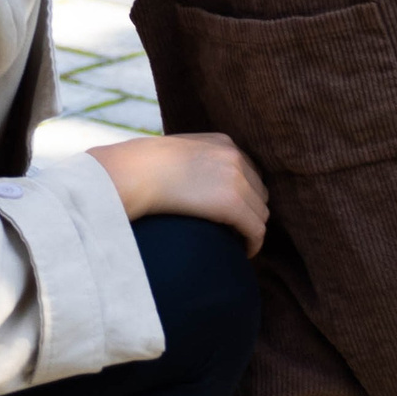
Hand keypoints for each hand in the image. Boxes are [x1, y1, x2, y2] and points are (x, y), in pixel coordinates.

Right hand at [88, 132, 270, 254]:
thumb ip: (193, 162)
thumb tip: (190, 183)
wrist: (136, 172)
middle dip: (250, 212)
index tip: (236, 213)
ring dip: (251, 229)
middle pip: (259, 192)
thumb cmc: (142, 168)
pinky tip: (244, 253)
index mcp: (223, 143)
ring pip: (260, 213)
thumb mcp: (175, 153)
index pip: (249, 172)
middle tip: (237, 231)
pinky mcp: (233, 204)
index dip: (246, 195)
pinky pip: (256, 230)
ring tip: (238, 243)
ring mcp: (237, 179)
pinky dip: (254, 244)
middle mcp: (235, 157)